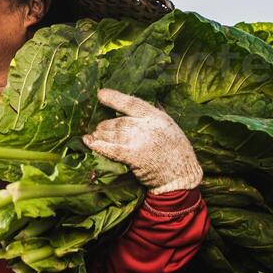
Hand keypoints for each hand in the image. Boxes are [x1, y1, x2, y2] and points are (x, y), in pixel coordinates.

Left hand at [81, 88, 202, 193]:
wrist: (183, 177)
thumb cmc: (178, 154)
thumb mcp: (170, 128)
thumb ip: (154, 119)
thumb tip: (135, 110)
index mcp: (158, 117)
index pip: (132, 103)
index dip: (115, 98)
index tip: (100, 94)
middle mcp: (148, 126)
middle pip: (119, 122)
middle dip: (106, 125)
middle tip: (98, 129)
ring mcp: (141, 141)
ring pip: (114, 134)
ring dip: (101, 135)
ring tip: (93, 136)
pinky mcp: (135, 157)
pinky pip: (112, 149)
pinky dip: (99, 146)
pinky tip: (89, 143)